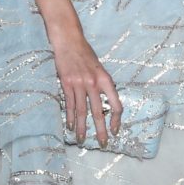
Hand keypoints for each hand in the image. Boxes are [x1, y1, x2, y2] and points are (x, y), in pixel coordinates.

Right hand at [50, 26, 122, 146]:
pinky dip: (70, 117)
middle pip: (98, 112)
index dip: (116, 119)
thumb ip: (103, 85)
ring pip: (81, 111)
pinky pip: (69, 104)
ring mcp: (79, 84)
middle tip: (103, 143)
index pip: (116, 104)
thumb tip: (105, 102)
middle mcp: (94, 83)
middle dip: (101, 130)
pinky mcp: (66, 84)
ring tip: (83, 140)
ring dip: (82, 128)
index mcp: (106, 79)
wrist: (69, 41)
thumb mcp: (100, 68)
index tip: (116, 130)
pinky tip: (71, 127)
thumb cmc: (86, 54)